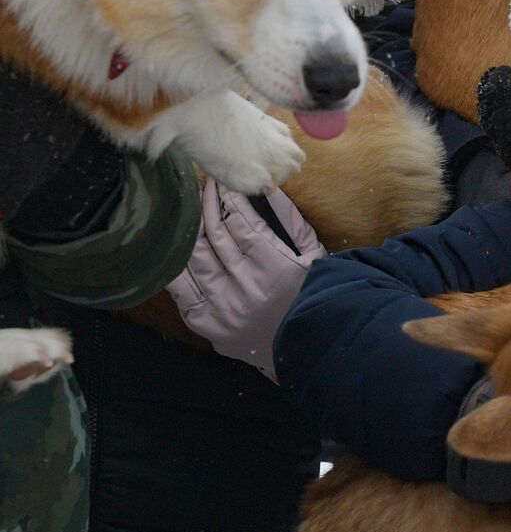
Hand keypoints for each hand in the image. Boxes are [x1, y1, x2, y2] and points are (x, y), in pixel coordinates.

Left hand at [166, 180, 326, 380]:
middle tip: (203, 184)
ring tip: (187, 208)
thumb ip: (292, 221)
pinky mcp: (206, 323)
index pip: (242, 222)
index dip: (230, 198)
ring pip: (194, 257)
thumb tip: (268, 187)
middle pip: (216, 234)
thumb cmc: (311, 296)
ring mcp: (222, 307)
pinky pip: (181, 288)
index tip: (224, 181)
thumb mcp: (313, 256)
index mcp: (275, 268)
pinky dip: (176, 263)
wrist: (301, 349)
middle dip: (207, 203)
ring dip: (190, 227)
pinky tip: (176, 244)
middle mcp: (245, 287)